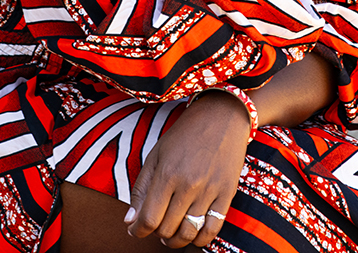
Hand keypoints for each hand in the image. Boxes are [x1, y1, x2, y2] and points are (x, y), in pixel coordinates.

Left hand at [123, 93, 249, 247]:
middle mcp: (188, 185)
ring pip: (188, 234)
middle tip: (155, 226)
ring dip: (176, 241)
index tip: (135, 229)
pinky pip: (212, 230)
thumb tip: (130, 222)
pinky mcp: (227, 194)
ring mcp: (209, 191)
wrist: (220, 116)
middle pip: (167, 229)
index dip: (137, 230)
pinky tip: (192, 233)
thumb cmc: (184, 134)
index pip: (148, 219)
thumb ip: (141, 188)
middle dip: (156, 233)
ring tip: (171, 233)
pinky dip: (200, 240)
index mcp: (167, 173)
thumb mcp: (156, 154)